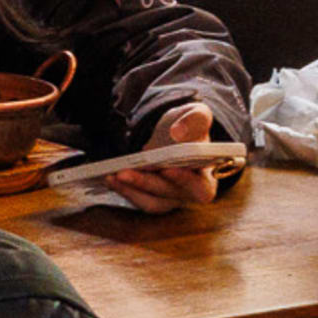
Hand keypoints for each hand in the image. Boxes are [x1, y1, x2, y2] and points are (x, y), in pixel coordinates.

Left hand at [106, 104, 230, 210]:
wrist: (175, 132)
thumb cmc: (191, 126)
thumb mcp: (198, 115)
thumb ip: (195, 121)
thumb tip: (178, 133)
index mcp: (208, 176)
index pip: (201, 188)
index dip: (185, 181)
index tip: (167, 169)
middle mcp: (190, 192)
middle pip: (169, 194)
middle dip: (146, 183)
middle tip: (124, 171)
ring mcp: (171, 197)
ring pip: (152, 202)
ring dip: (131, 190)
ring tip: (112, 175)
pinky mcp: (153, 197)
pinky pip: (139, 199)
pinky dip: (124, 189)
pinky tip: (109, 177)